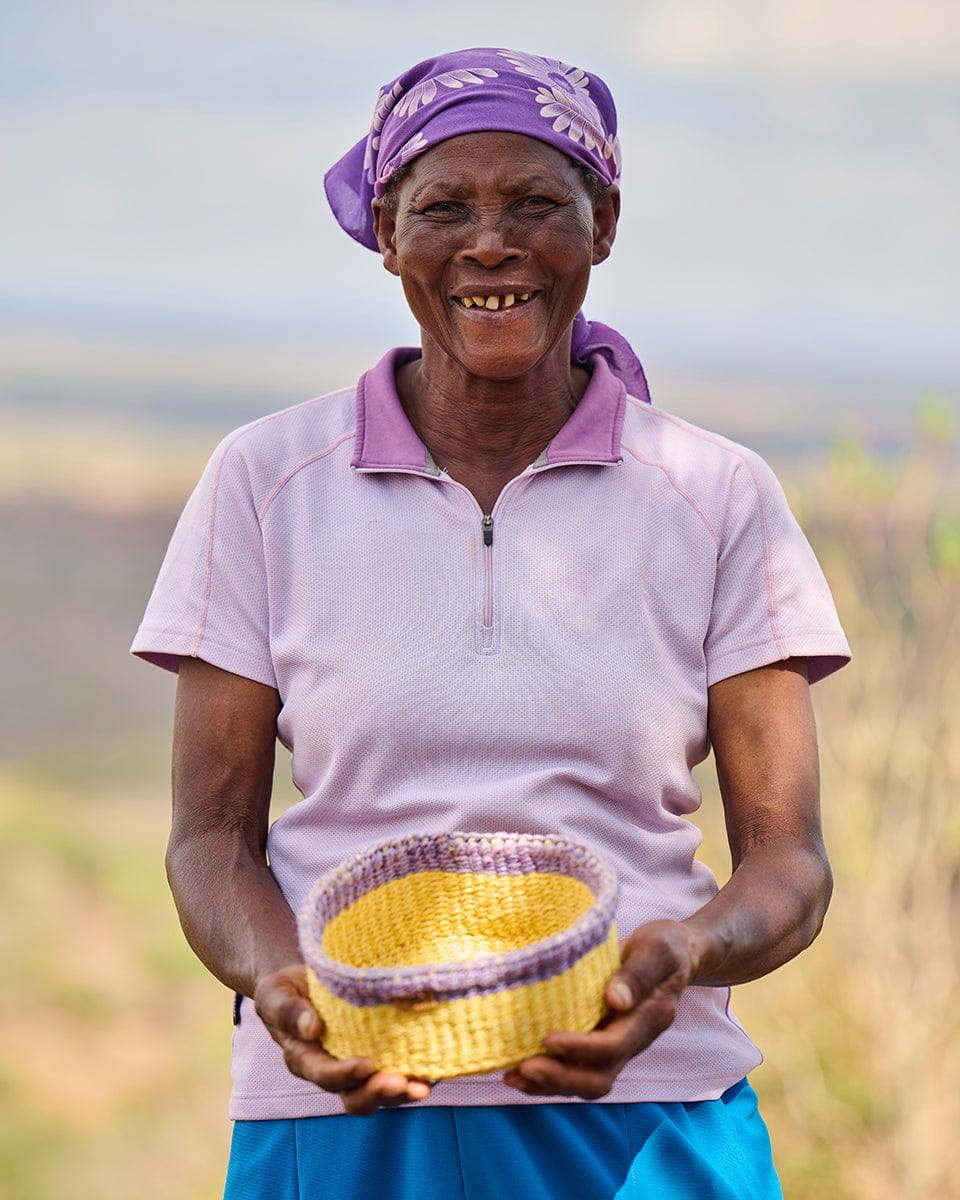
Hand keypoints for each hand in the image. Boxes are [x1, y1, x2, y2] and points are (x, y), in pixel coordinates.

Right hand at [253, 965, 432, 1115]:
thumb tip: (312, 1028)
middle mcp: (335, 1070)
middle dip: (379, 1093)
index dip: (345, 1075)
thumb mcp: (275, 994)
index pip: (325, 1075)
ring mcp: (361, 1065)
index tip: (367, 1064)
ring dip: (404, 1091)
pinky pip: (402, 1070)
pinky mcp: (383, 1053)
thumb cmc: (286, 989)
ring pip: (382, 1092)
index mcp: (306, 1059)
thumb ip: (287, 1011)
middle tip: (402, 1083)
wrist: (306, 980)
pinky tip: (439, 1065)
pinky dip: (420, 1071)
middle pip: (356, 1097)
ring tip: (425, 1085)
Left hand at [503, 920, 698, 1098]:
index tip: (547, 1039)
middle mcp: (634, 1041)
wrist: (676, 955)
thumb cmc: (665, 946)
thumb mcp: (656, 949)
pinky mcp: (603, 1042)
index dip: (580, 1049)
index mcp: (650, 1018)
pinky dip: (549, 1074)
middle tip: (522, 1068)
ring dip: (549, 1084)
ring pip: (586, 1082)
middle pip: (599, 1078)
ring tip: (512, 1076)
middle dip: (560, 1078)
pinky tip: (519, 1069)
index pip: (613, 1046)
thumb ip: (636, 973)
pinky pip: (577, 1070)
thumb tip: (616, 1000)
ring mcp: (619, 1046)